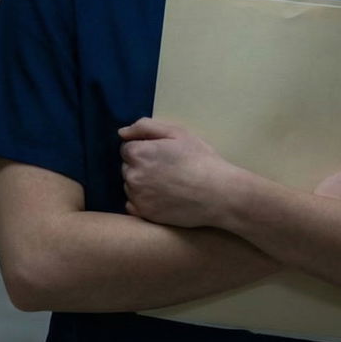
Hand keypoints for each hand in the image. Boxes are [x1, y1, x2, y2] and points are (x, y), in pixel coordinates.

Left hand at [118, 118, 246, 228]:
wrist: (219, 194)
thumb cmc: (200, 159)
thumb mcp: (177, 133)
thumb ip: (145, 127)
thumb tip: (121, 133)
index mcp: (138, 153)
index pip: (127, 148)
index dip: (144, 149)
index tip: (162, 155)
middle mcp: (132, 176)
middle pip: (127, 167)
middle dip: (141, 166)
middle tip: (166, 169)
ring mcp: (137, 197)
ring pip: (130, 186)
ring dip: (141, 183)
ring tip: (167, 184)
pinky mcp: (144, 214)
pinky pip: (133, 204)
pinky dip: (143, 201)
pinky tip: (162, 198)